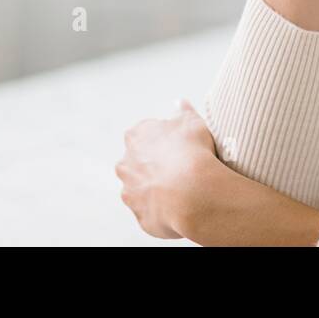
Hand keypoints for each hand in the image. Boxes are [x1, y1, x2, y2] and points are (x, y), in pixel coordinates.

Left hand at [116, 99, 217, 240]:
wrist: (192, 192)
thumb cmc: (193, 152)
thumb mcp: (193, 122)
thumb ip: (183, 111)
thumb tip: (180, 102)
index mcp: (136, 136)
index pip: (145, 135)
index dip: (164, 141)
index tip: (180, 147)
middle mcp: (126, 163)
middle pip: (137, 162)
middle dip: (153, 165)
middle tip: (180, 168)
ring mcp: (130, 191)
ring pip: (141, 188)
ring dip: (155, 188)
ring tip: (182, 190)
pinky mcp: (140, 215)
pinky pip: (151, 211)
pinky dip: (162, 209)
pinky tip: (181, 205)